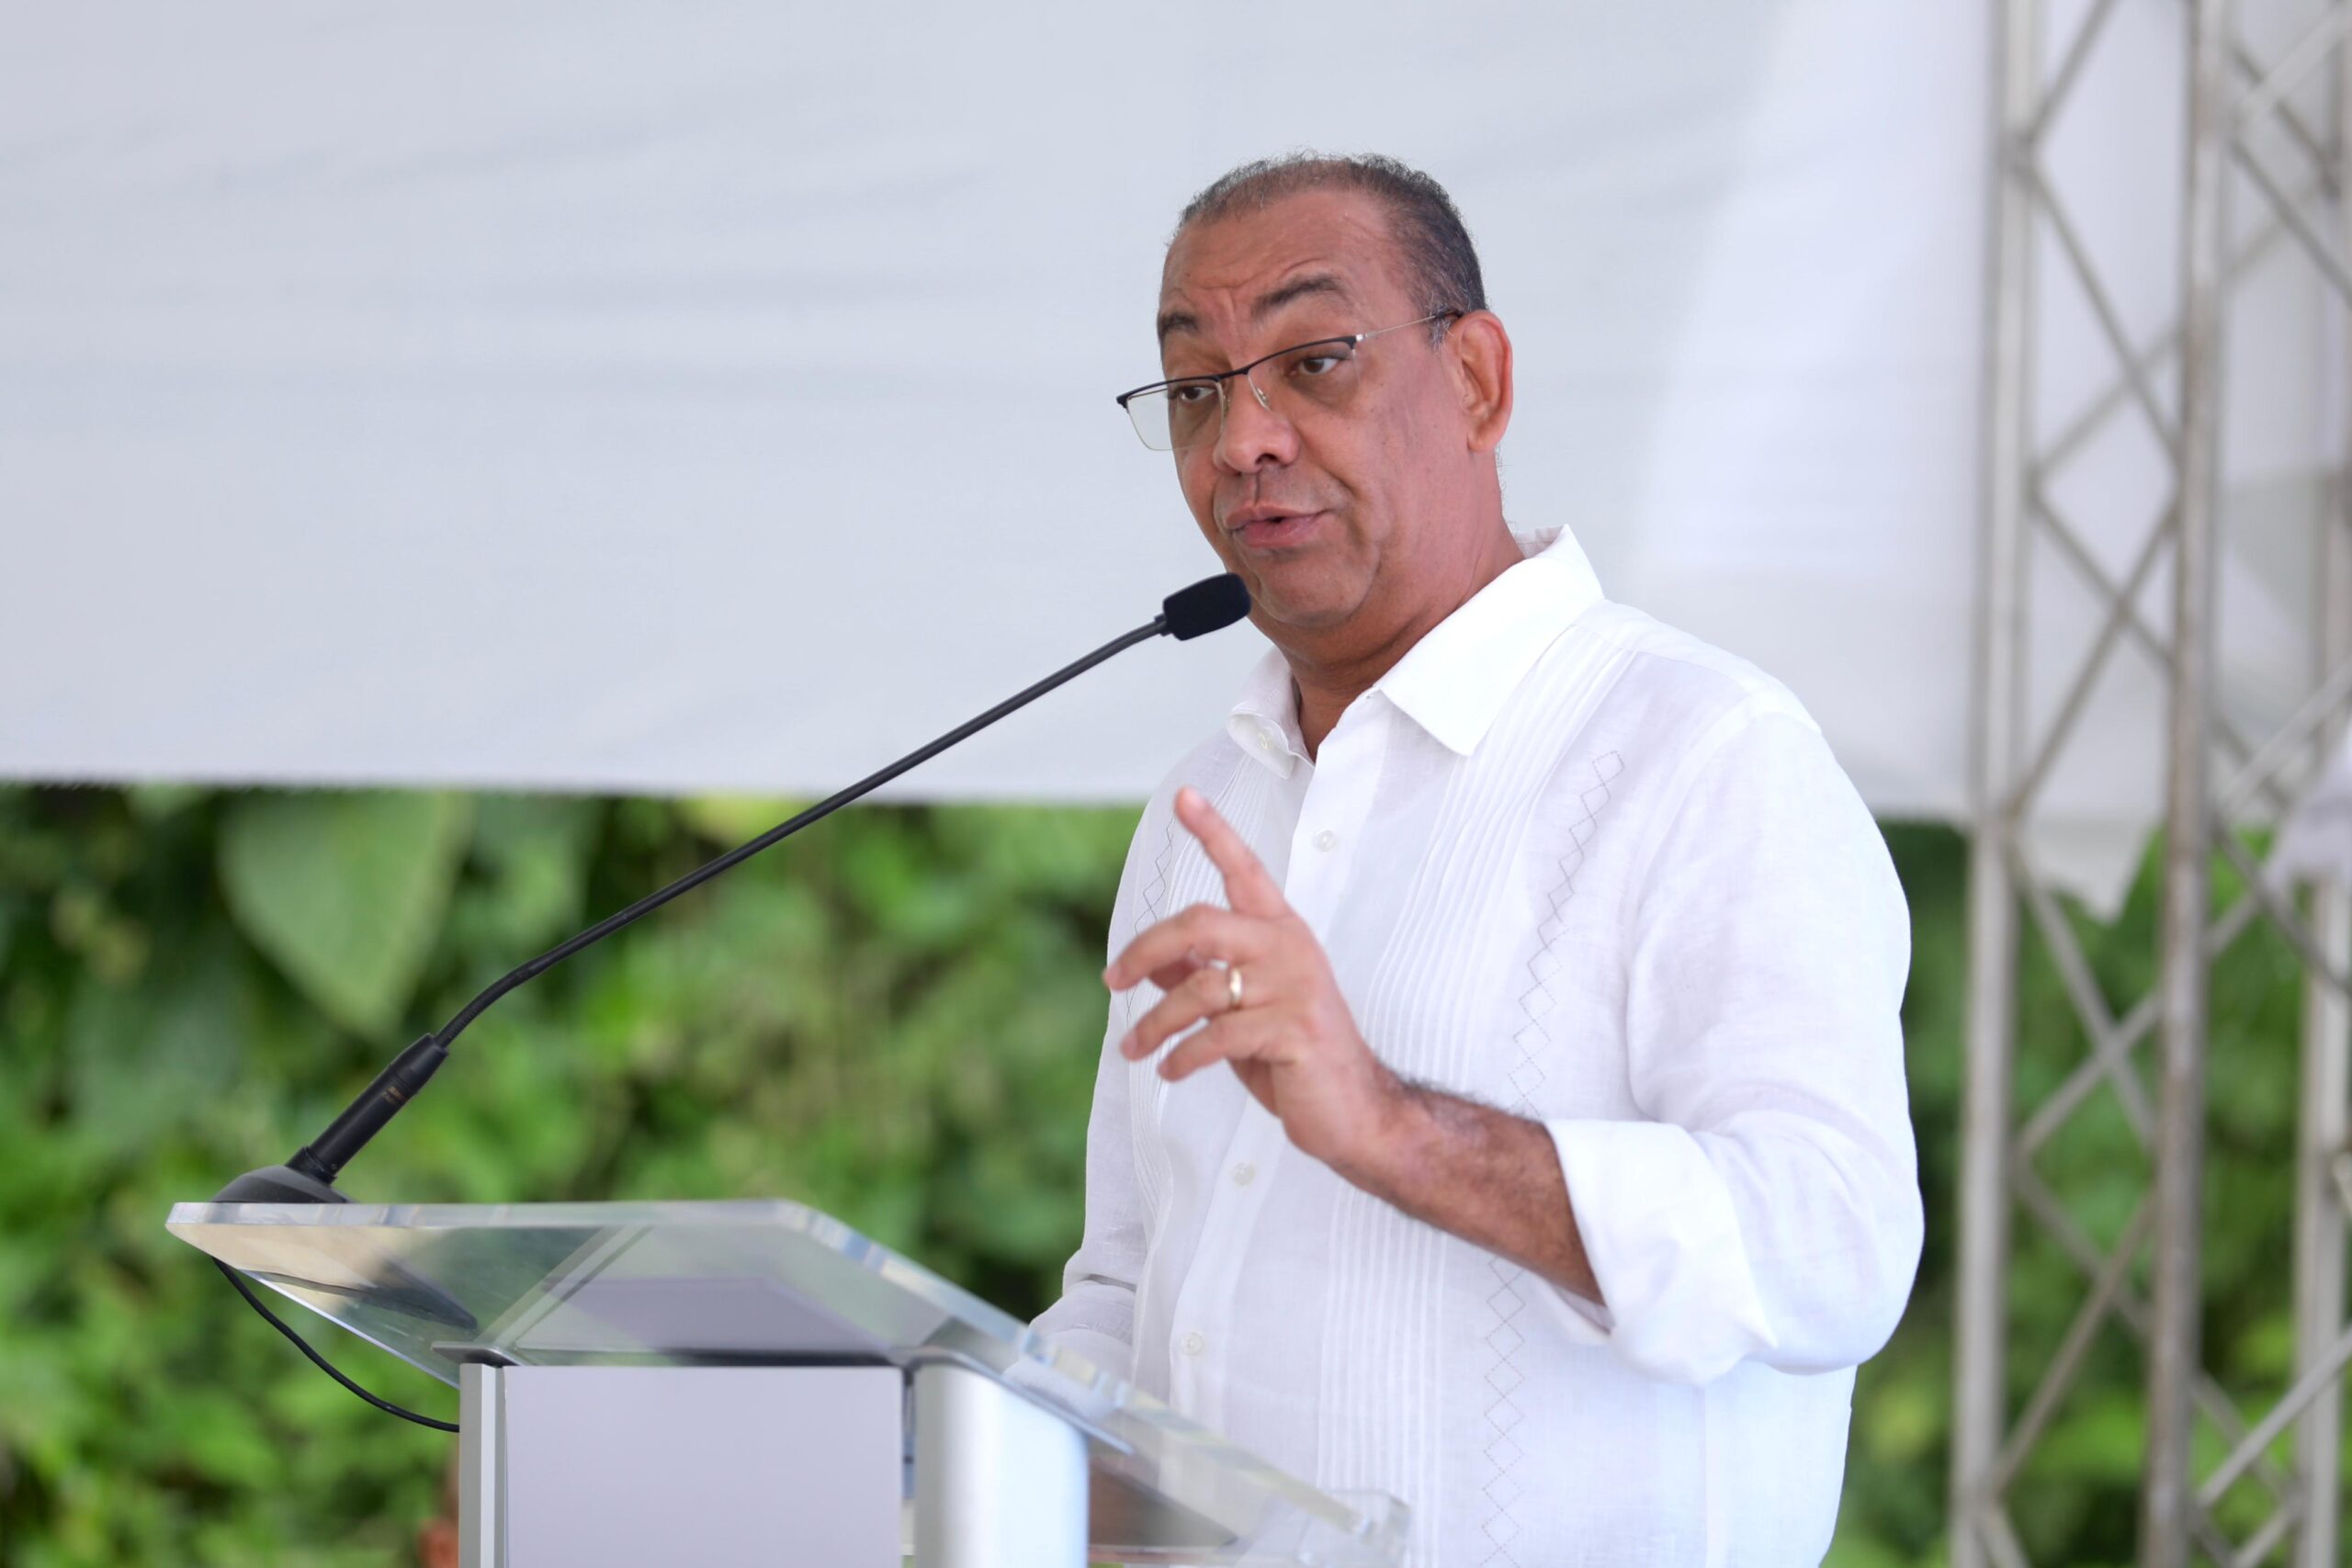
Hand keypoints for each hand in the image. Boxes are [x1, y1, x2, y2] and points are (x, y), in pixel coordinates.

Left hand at [1105, 786, 1402, 1172]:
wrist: (1355, 1111)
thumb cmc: (1294, 1056)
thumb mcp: (1242, 1009)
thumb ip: (1202, 976)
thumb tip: (1151, 959)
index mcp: (1281, 932)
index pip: (1245, 870)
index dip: (1214, 832)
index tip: (1183, 797)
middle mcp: (1290, 948)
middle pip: (1200, 922)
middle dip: (1145, 949)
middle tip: (1112, 979)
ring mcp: (1295, 987)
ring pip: (1199, 988)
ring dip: (1154, 1023)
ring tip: (1134, 1048)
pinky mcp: (1294, 1030)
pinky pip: (1216, 1036)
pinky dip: (1181, 1057)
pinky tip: (1170, 1071)